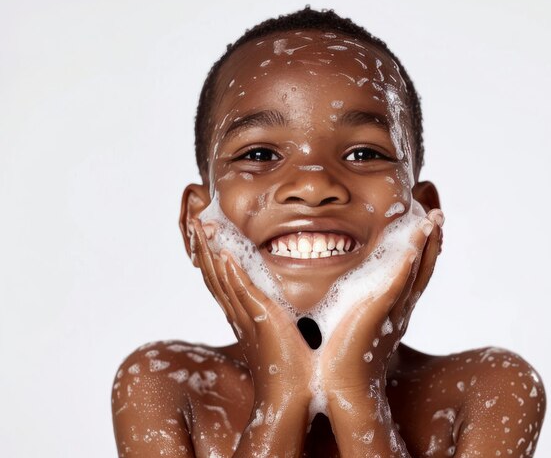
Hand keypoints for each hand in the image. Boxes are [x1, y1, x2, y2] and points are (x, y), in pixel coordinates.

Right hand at [190, 218, 312, 399]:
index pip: (220, 279)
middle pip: (213, 275)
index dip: (208, 256)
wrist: (291, 393)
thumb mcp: (279, 331)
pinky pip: (242, 292)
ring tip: (199, 228)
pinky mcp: (262, 319)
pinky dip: (231, 274)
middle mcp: (238, 313)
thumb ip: (273, 313)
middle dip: (202, 248)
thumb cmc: (289, 367)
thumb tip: (281, 300)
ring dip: (209, 253)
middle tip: (192, 222)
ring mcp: (247, 316)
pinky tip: (223, 255)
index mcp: (241, 314)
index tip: (202, 234)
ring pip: (221, 279)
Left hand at [320, 209, 444, 394]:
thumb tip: (329, 293)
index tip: (423, 225)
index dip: (420, 250)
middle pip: (422, 267)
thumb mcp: (342, 324)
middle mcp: (398, 308)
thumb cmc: (335, 360)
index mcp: (389, 309)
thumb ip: (343, 306)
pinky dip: (412, 257)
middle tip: (437, 213)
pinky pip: (402, 279)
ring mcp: (394, 310)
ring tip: (433, 217)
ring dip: (427, 242)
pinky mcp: (382, 312)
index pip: (410, 274)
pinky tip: (417, 236)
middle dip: (431, 240)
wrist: (336, 389)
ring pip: (417, 269)